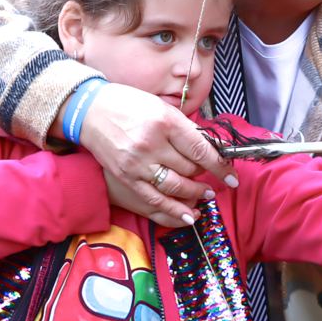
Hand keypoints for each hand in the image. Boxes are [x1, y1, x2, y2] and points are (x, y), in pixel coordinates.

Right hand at [73, 83, 237, 223]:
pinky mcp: (127, 177)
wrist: (89, 111)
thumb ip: (184, 128)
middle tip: (211, 176)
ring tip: (205, 195)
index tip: (232, 176)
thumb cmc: (128, 104)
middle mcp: (152, 143)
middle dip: (204, 175)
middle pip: (190, 168)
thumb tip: (209, 148)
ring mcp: (138, 163)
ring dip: (194, 193)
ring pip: (176, 186)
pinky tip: (189, 215)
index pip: (200, 150)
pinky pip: (155, 199)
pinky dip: (174, 209)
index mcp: (165, 121)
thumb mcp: (160, 106)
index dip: (220, 166)